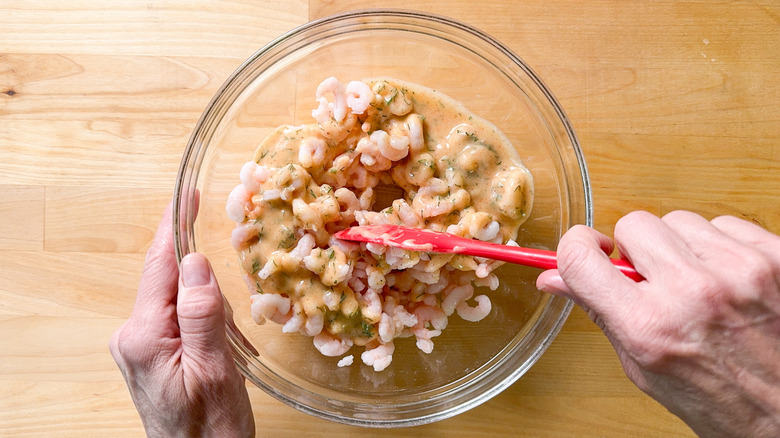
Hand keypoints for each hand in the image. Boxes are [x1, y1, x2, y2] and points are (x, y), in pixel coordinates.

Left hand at [109, 201, 254, 436]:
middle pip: (171, 281)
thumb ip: (201, 313)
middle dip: (206, 286)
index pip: (159, 267)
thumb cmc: (209, 428)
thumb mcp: (214, 369)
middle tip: (230, 322)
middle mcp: (134, 335)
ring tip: (228, 349)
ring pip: (179, 300)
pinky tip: (219, 345)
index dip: (173, 228)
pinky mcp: (152, 353)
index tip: (185, 196)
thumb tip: (194, 261)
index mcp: (144, 335)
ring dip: (209, 310)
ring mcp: (141, 345)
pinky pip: (180, 318)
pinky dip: (205, 321)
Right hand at [537, 211, 779, 437]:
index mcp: (649, 328)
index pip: (580, 258)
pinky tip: (729, 279)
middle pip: (634, 225)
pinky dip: (721, 246)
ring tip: (699, 283)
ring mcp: (739, 271)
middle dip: (636, 250)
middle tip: (653, 278)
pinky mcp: (775, 257)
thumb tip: (554, 278)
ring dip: (681, 247)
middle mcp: (693, 293)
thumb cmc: (723, 401)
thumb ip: (599, 313)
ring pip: (680, 220)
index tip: (587, 250)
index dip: (575, 247)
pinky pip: (726, 223)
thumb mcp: (644, 368)